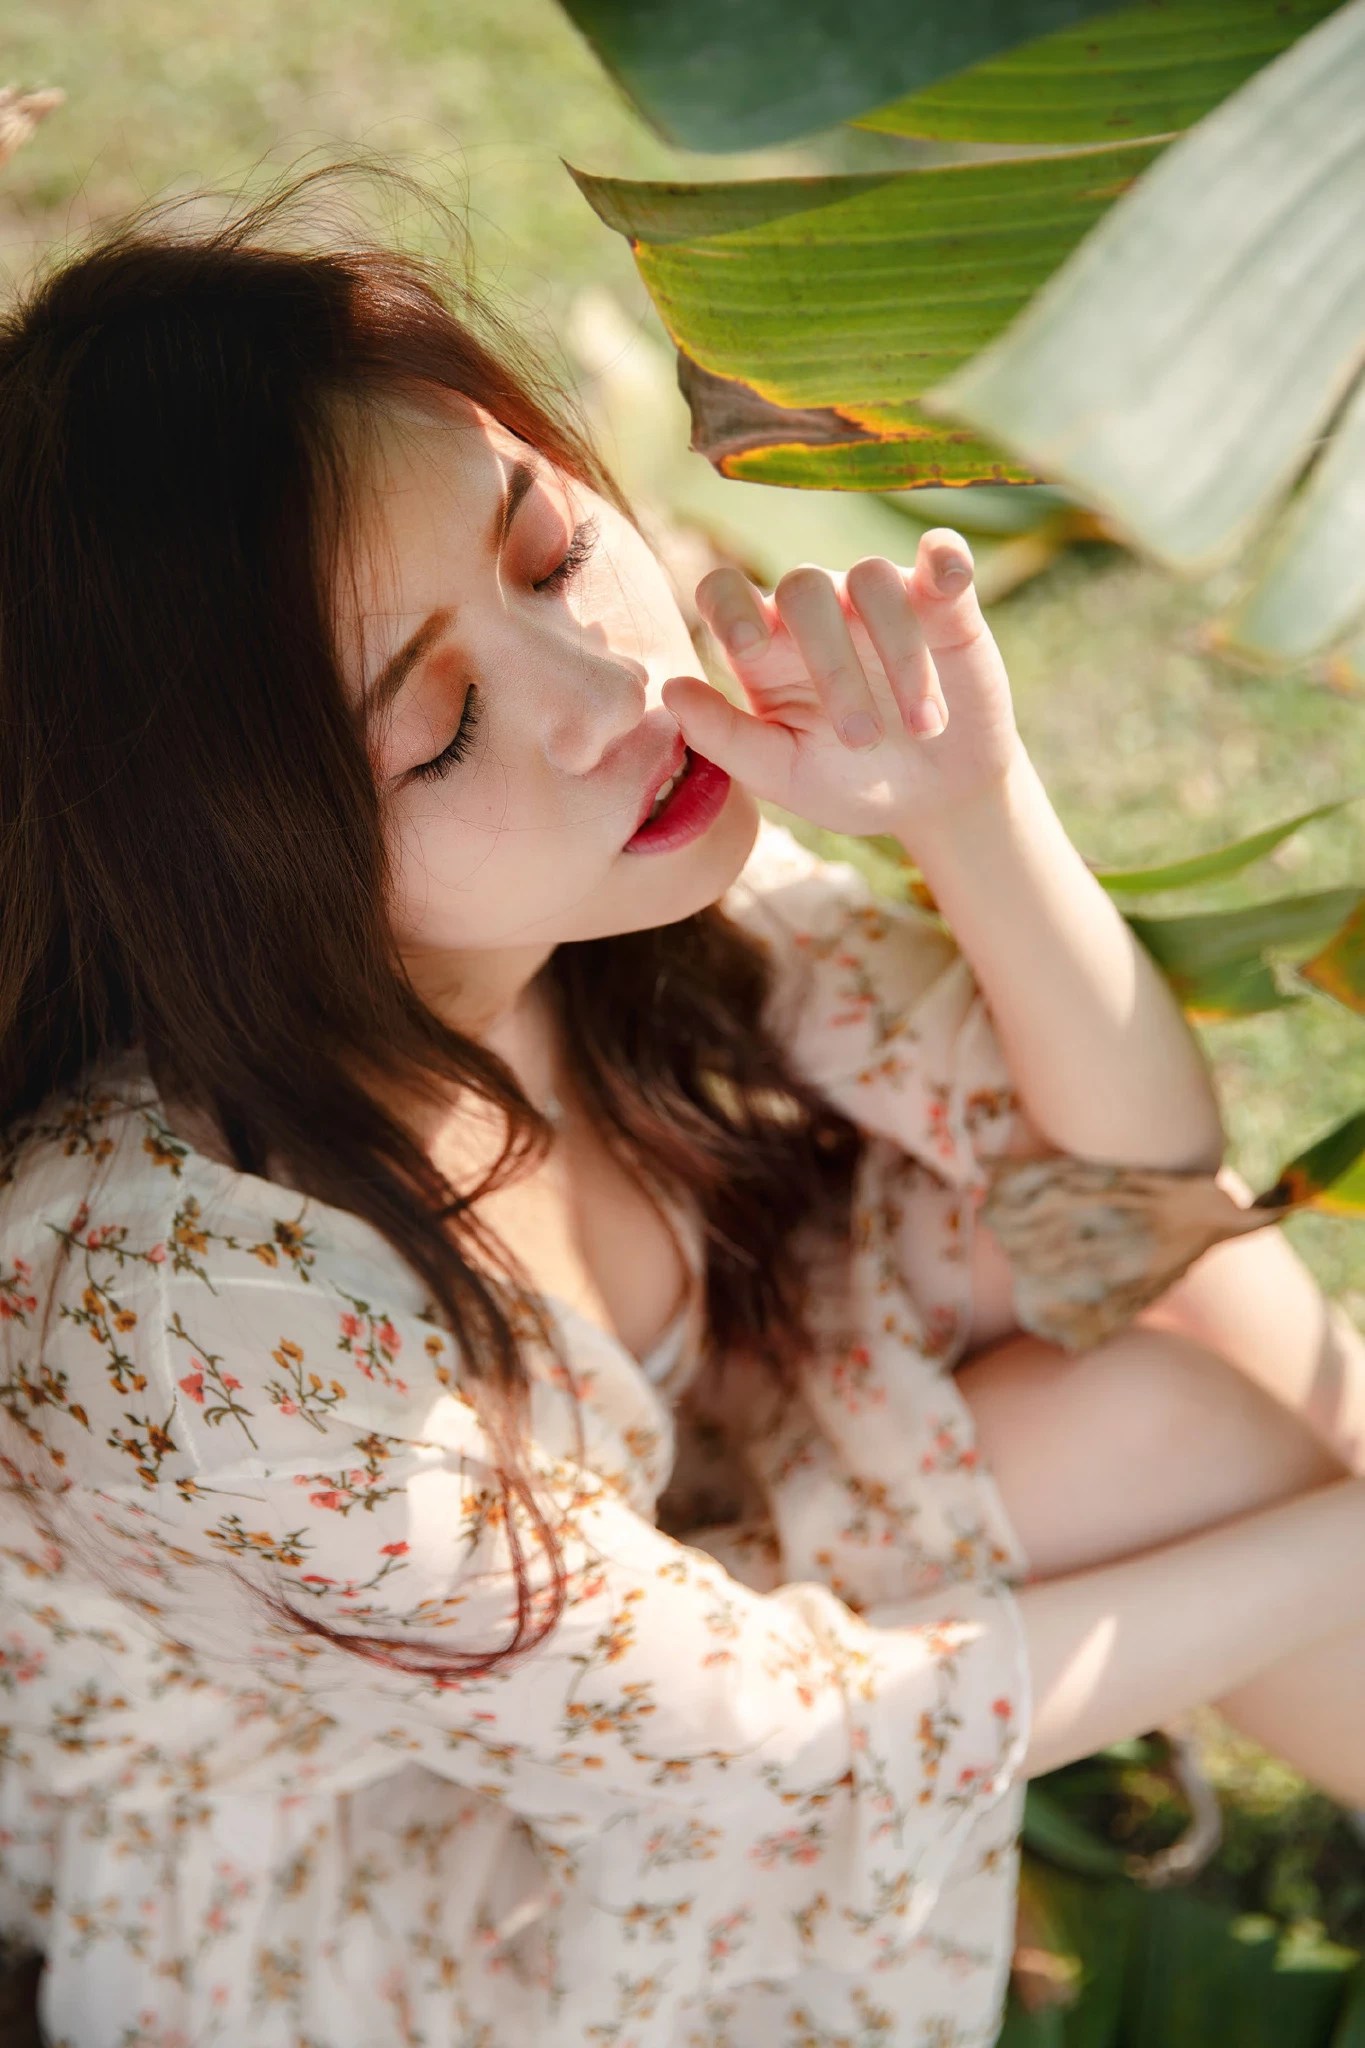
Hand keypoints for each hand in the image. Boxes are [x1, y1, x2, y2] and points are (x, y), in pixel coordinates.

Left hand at [661, 528, 1024, 843]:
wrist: (933, 799)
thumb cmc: (846, 783)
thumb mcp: (783, 774)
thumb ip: (726, 738)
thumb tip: (670, 689)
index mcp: (763, 646)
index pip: (725, 592)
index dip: (728, 604)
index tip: (745, 646)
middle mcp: (816, 610)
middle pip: (804, 588)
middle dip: (833, 666)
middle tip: (862, 741)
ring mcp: (879, 599)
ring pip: (872, 578)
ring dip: (900, 654)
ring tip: (925, 728)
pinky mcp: (944, 602)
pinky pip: (941, 555)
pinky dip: (946, 557)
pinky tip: (951, 580)